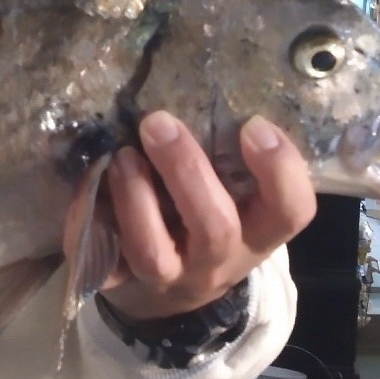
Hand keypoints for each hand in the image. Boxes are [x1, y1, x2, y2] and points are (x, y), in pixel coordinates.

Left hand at [72, 111, 314, 322]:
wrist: (170, 294)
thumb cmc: (208, 219)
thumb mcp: (236, 198)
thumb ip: (230, 159)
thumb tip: (197, 84)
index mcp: (258, 233)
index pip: (292, 211)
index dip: (279, 171)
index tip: (253, 125)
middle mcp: (219, 260)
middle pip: (215, 228)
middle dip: (186, 171)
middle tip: (157, 122)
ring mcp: (169, 277)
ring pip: (153, 251)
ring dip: (134, 197)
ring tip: (121, 155)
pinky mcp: (123, 282)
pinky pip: (101, 262)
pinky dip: (88, 221)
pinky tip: (88, 182)